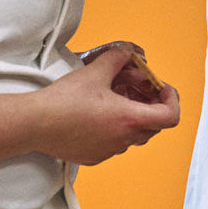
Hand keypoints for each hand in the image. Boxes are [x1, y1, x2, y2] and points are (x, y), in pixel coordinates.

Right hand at [35, 47, 180, 165]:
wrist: (35, 123)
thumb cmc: (64, 100)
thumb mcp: (95, 71)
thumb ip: (118, 58)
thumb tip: (127, 52)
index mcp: (129, 119)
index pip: (170, 116)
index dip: (172, 100)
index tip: (161, 88)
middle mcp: (123, 139)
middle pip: (154, 125)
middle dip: (150, 105)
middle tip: (137, 88)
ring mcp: (109, 151)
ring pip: (134, 135)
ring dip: (132, 116)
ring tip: (116, 98)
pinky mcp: (95, 156)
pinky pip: (115, 143)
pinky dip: (115, 128)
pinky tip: (99, 113)